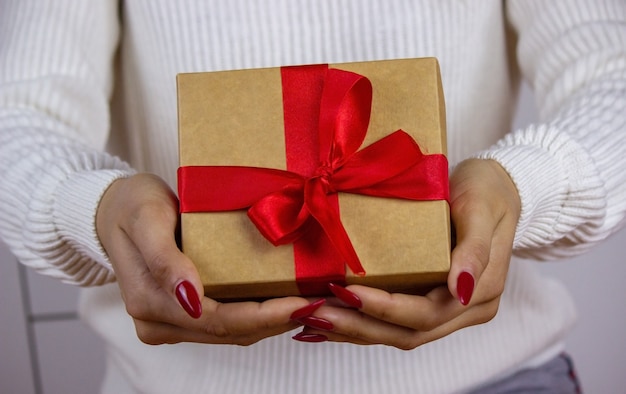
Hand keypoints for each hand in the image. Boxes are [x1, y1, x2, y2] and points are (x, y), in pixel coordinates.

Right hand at [96, 173, 311, 344]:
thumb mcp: (146, 218)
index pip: (218, 320)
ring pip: (232, 331)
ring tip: (313, 303)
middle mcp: (159, 322)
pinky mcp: (182, 314)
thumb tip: (190, 299)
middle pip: (230, 331)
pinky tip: (286, 300)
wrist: (111, 207)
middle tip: (322, 304)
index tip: (303, 303)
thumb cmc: (130, 204)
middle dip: (279, 320)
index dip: (264, 316)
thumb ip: (164, 259)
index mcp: (150, 302)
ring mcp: (171, 322)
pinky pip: (227, 321)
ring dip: (273, 321)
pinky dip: (259, 314)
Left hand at [293, 159, 520, 348]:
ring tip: (312, 320)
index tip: (346, 293)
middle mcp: (465, 309)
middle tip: (314, 314)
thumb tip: (460, 289)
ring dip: (355, 330)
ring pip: (399, 333)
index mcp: (480, 292)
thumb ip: (474, 250)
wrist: (499, 184)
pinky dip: (364, 321)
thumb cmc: (488, 190)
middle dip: (359, 326)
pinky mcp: (432, 300)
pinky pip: (396, 321)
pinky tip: (332, 317)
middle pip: (408, 333)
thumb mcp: (482, 208)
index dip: (385, 308)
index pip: (427, 314)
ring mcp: (449, 309)